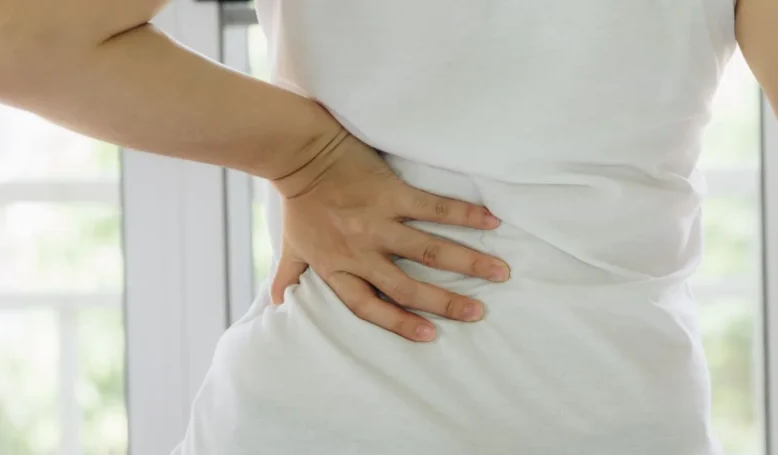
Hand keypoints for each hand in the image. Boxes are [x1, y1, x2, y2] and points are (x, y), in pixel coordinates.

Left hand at [269, 129, 509, 341]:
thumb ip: (289, 277)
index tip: (431, 336)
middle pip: (407, 286)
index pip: (369, 307)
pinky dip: (464, 215)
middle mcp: (360, 251)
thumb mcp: (291, 245)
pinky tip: (491, 222)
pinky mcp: (391, 192)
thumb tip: (278, 304)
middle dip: (446, 302)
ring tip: (499, 273)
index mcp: (337, 268)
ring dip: (468, 262)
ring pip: (429, 251)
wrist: (300, 152)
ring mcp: (378, 222)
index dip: (399, 324)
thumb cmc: (299, 201)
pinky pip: (434, 208)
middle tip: (478, 313)